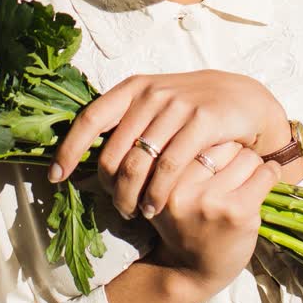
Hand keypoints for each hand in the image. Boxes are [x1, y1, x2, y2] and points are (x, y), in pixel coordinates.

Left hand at [49, 70, 289, 218]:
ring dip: (131, 197)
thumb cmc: (193, 108)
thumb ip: (126, 124)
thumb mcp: (156, 105)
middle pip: (113, 152)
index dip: (69, 150)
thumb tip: (83, 157)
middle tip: (116, 208)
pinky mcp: (203, 122)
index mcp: (134, 88)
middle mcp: (152, 94)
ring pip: (139, 164)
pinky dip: (157, 194)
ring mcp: (178, 106)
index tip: (56, 177)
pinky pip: (169, 167)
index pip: (90, 119)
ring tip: (135, 214)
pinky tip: (156, 209)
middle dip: (110, 188)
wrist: (245, 99)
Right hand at [150, 141, 280, 297]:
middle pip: (223, 143)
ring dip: (251, 167)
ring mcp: (209, 200)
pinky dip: (269, 175)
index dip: (211, 143)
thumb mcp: (164, 187)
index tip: (212, 160)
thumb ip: (175, 156)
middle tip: (228, 174)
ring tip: (241, 184)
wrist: (186, 271)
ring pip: (246, 156)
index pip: (196, 133)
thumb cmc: (179, 221)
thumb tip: (204, 117)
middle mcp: (180, 185)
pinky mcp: (236, 213)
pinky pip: (265, 174)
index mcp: (159, 174)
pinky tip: (261, 185)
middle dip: (232, 154)